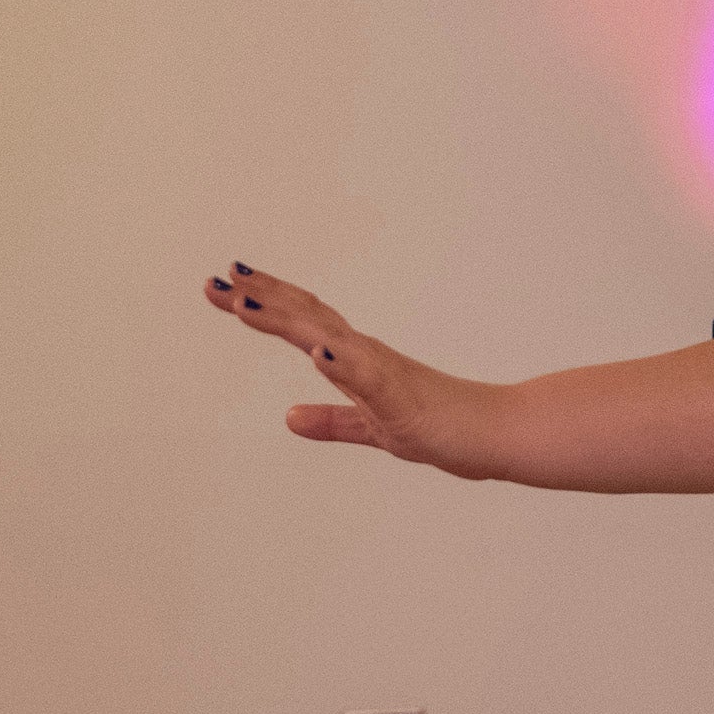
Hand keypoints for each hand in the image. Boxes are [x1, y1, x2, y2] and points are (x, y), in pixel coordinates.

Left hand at [203, 265, 507, 478]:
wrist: (497, 434)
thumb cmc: (444, 426)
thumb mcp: (372, 430)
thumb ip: (332, 422)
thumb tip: (288, 418)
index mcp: (358, 362)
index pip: (303, 324)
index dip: (264, 305)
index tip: (223, 289)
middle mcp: (367, 355)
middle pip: (307, 317)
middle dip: (260, 297)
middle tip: (216, 279)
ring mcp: (385, 372)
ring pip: (328, 338)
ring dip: (287, 320)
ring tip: (245, 304)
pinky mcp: (403, 398)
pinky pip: (370, 378)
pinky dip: (342, 362)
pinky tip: (317, 350)